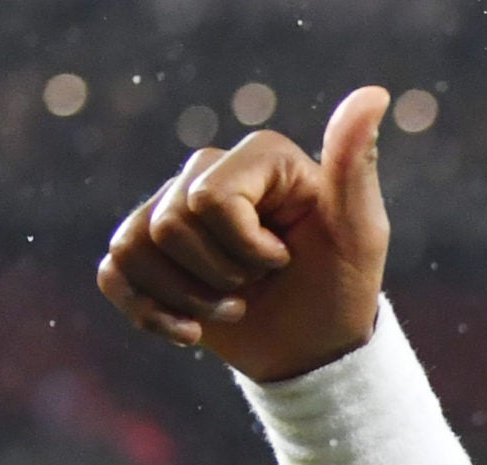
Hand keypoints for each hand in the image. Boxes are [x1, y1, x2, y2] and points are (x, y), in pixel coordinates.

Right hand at [97, 86, 390, 381]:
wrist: (314, 347)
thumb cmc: (342, 286)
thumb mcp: (360, 232)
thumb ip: (355, 165)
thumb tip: (374, 95)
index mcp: (258, 156)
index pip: (209, 200)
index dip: (247, 249)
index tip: (286, 259)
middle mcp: (206, 170)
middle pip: (170, 227)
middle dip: (222, 276)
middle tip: (261, 284)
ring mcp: (169, 208)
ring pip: (135, 249)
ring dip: (192, 300)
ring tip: (235, 305)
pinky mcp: (144, 250)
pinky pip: (112, 273)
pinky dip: (153, 316)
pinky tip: (192, 331)